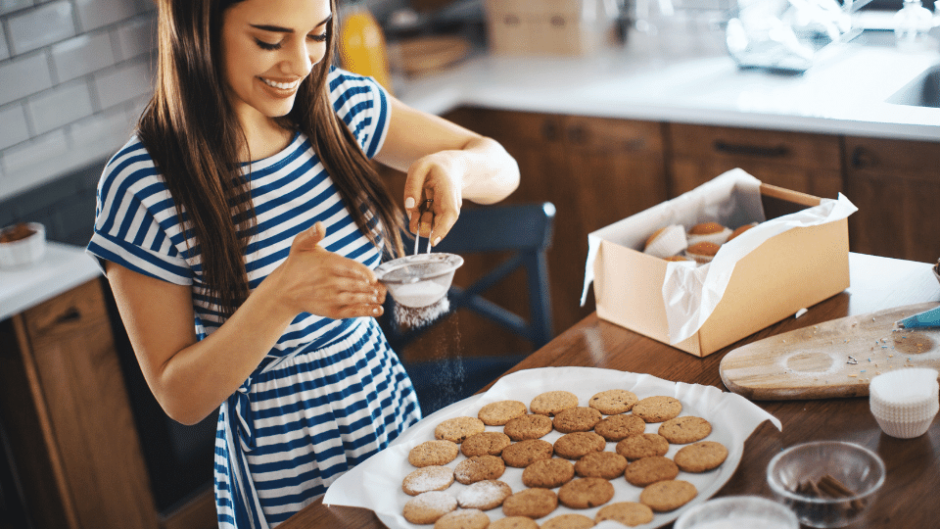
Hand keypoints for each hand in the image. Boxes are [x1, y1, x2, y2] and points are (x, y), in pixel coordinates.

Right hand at [269, 222, 385, 319]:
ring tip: (381, 296)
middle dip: (373, 286)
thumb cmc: (297, 265)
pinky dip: (367, 312)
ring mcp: (330, 298)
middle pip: (357, 284)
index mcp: (327, 264)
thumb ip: (312, 234)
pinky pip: (352, 312)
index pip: (351, 267)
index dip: (365, 273)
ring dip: (372, 298)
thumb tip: (320, 225)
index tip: (374, 277)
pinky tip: (378, 310)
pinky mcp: (331, 311)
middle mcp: (329, 282)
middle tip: (384, 288)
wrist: (284, 291)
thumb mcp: (300, 245)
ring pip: (357, 298)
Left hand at [403, 151, 464, 245]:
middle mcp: (450, 206)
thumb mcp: (419, 168)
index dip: (442, 230)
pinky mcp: (438, 215)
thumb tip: (410, 207)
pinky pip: (426, 222)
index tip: (433, 242)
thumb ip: (412, 185)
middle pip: (438, 226)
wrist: (450, 167)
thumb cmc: (434, 166)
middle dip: (423, 225)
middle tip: (416, 209)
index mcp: (448, 193)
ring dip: (418, 220)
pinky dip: (418, 217)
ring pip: (430, 226)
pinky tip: (419, 204)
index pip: (449, 214)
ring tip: (418, 201)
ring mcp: (445, 212)